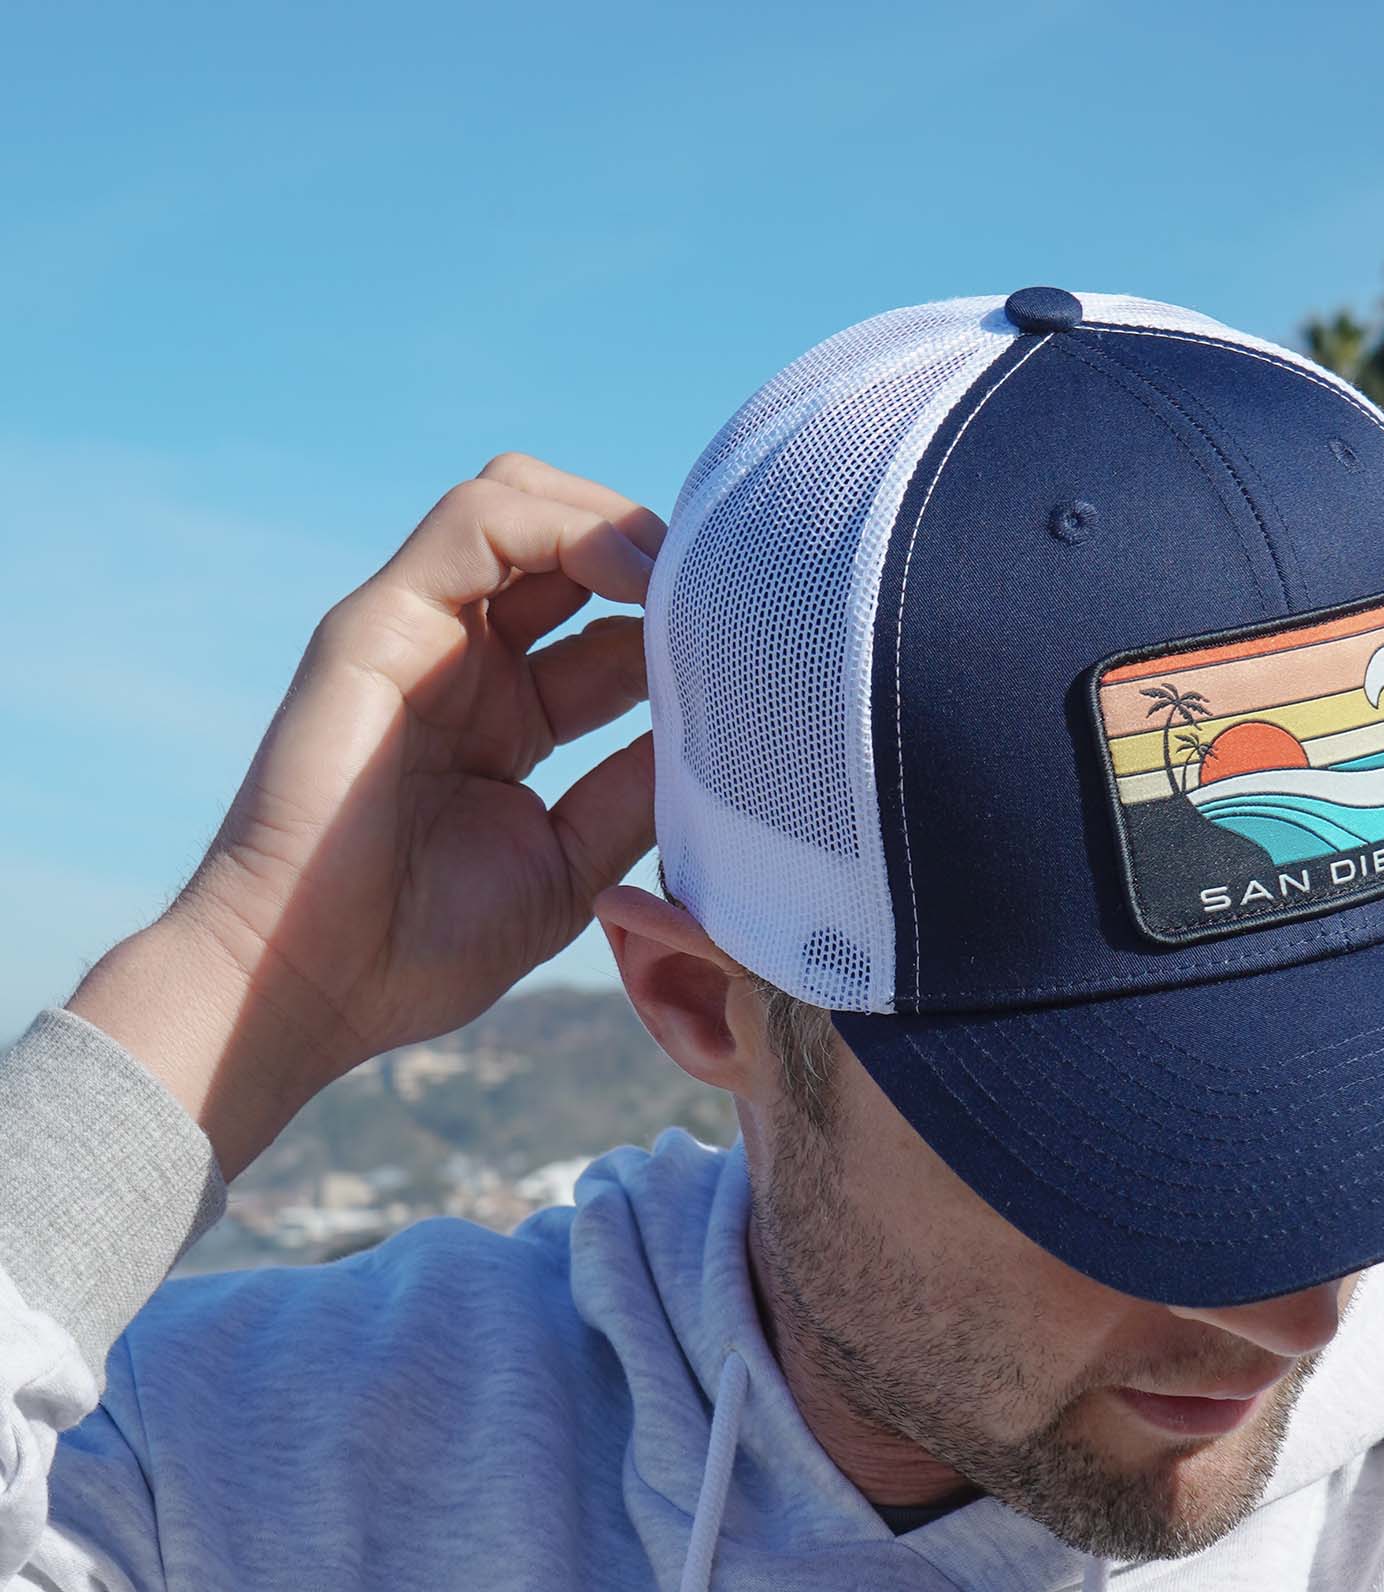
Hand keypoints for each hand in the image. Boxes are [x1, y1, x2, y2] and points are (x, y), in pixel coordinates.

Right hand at [69, 454, 664, 1176]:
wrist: (311, 987)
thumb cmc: (425, 947)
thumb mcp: (571, 863)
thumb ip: (637, 791)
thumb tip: (727, 734)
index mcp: (516, 716)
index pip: (614, 628)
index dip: (685, 624)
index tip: (761, 652)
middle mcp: (470, 662)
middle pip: (574, 546)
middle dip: (660, 556)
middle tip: (734, 598)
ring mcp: (420, 634)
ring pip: (525, 502)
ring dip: (618, 523)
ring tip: (689, 579)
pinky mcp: (376, 621)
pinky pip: (476, 520)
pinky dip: (564, 525)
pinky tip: (634, 577)